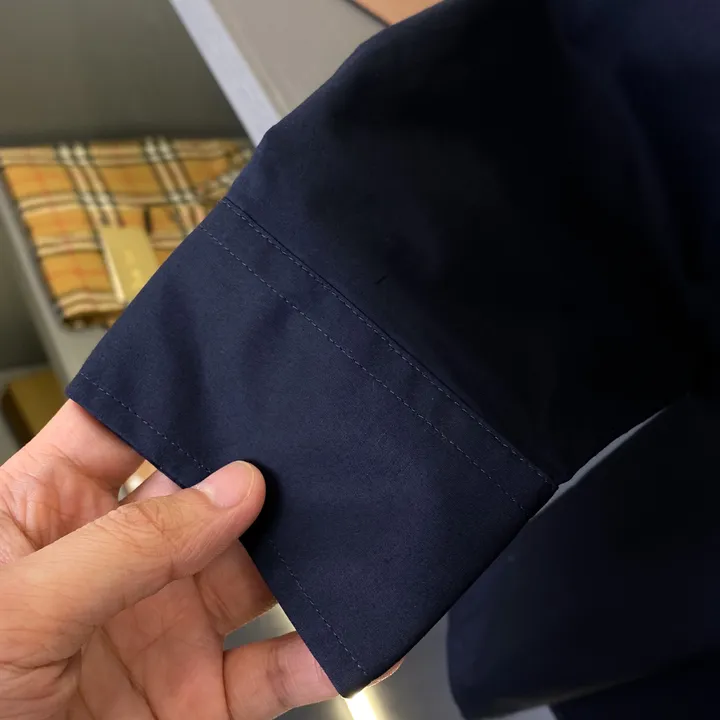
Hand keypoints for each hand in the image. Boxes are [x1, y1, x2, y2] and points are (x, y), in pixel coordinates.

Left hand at [0, 401, 336, 718]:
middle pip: (204, 495)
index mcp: (50, 517)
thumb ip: (128, 545)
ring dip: (303, 552)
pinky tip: (349, 628)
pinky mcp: (200, 699)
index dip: (170, 395)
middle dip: (258, 469)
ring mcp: (164, 631)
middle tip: (311, 441)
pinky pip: (274, 670)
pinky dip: (319, 653)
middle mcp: (117, 565)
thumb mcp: (17, 607)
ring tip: (347, 521)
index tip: (231, 368)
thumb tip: (231, 488)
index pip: (117, 430)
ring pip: (253, 574)